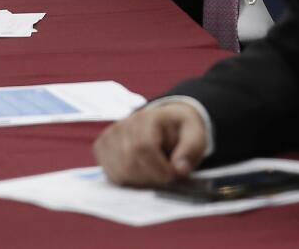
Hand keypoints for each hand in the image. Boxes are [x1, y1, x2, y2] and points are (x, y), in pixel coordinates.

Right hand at [94, 103, 208, 186]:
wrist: (167, 124)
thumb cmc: (181, 131)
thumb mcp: (196, 135)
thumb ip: (190, 150)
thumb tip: (179, 169)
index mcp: (148, 117)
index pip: (142, 147)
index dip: (158, 168)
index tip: (173, 175)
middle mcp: (123, 124)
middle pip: (128, 163)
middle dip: (150, 178)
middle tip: (165, 177)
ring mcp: (110, 136)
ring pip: (118, 172)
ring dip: (140, 181)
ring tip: (154, 173)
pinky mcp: (102, 148)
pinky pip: (110, 175)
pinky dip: (128, 181)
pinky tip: (141, 174)